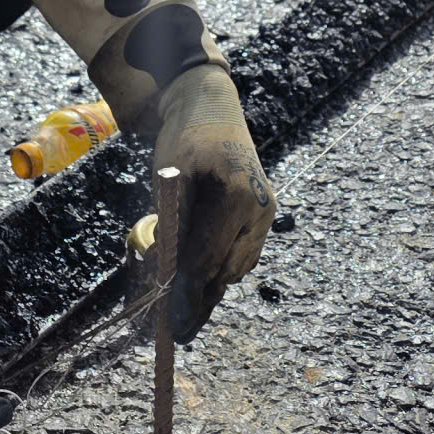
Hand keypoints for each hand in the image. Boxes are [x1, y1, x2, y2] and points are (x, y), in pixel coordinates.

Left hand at [152, 64, 275, 341]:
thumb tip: (168, 274)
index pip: (207, 258)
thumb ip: (172, 224)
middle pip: (227, 269)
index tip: (174, 324)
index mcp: (237, 195)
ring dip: (213, 285)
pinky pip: (244, 253)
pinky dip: (223, 267)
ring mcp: (266, 210)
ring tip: (188, 311)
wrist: (210, 105)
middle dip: (200, 298)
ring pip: (238, 266)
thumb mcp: (168, 177)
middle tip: (178, 328)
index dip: (187, 294)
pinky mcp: (265, 212)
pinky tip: (204, 280)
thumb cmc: (183, 138)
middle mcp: (259, 207)